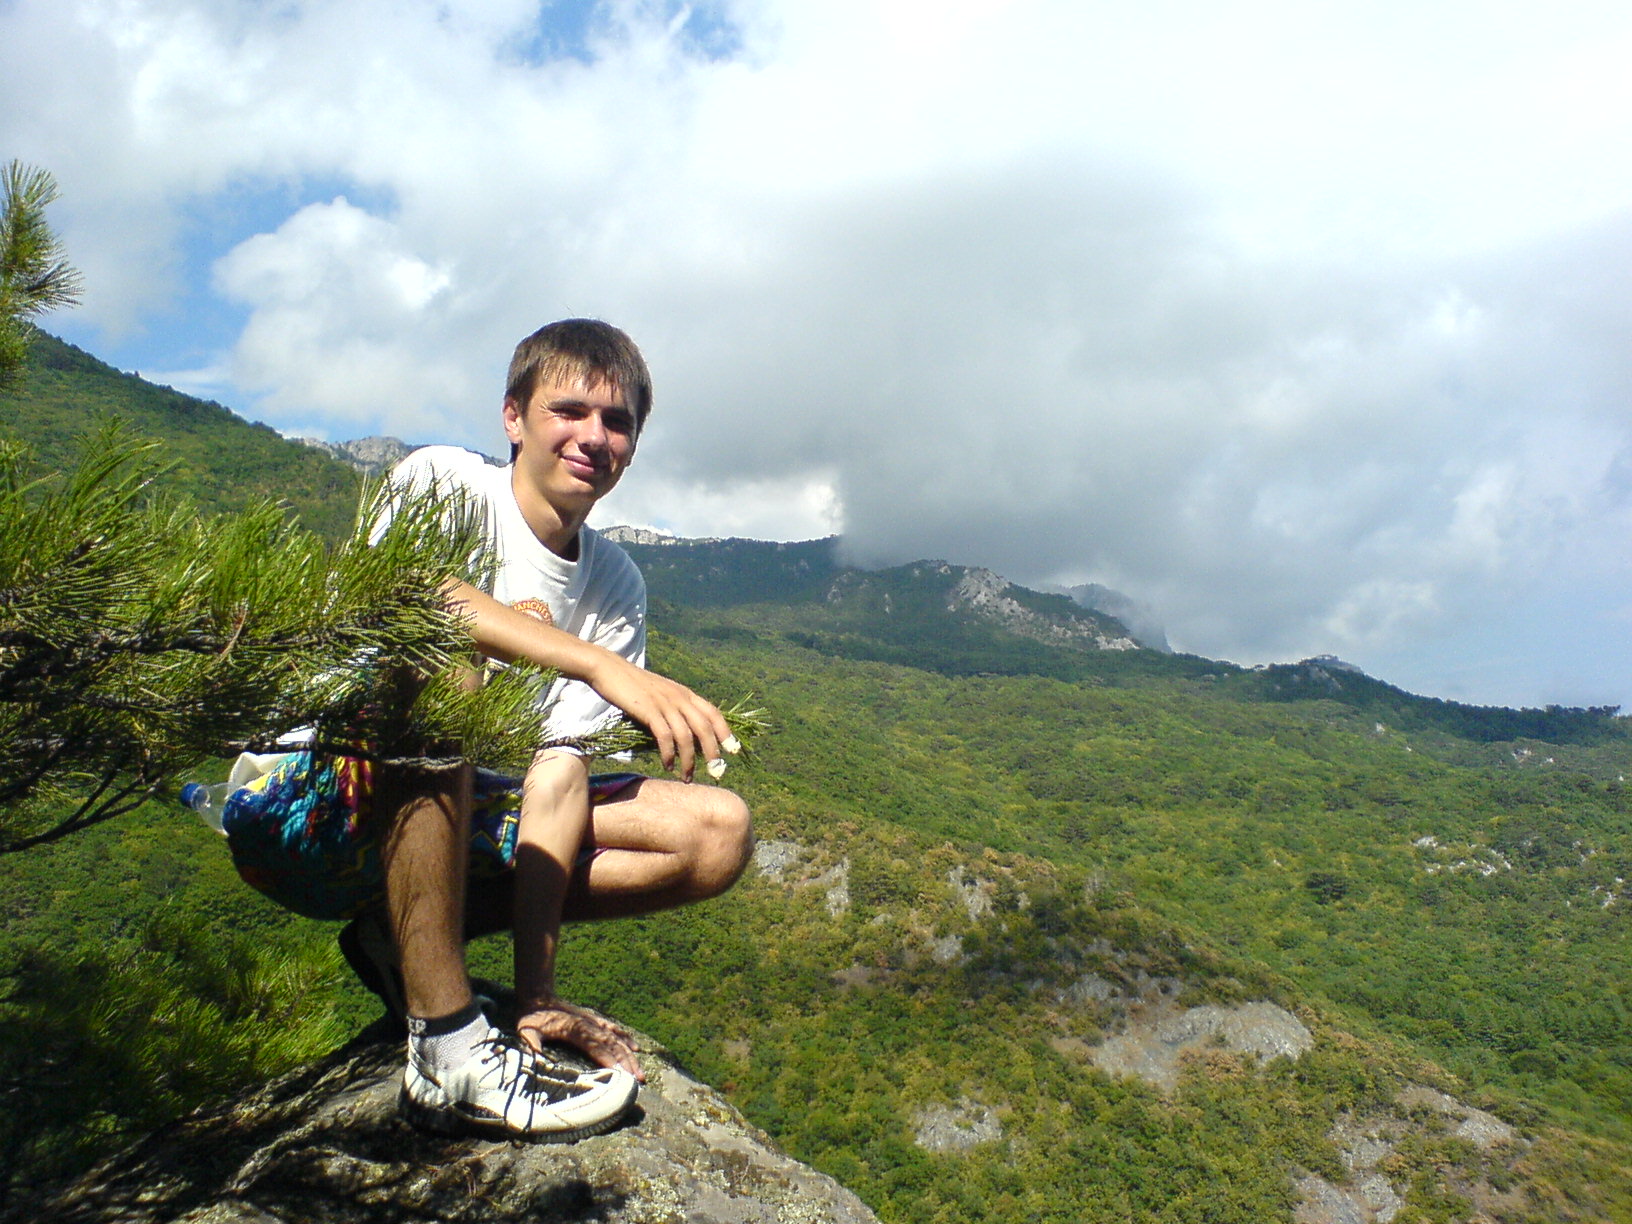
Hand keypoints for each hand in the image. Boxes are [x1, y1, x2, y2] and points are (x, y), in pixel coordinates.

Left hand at [517, 999, 644, 1081]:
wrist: (538, 997)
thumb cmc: (531, 1018)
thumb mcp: (527, 1031)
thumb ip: (532, 1043)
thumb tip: (535, 1057)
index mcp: (574, 1029)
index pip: (594, 1045)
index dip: (607, 1058)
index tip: (619, 1072)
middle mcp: (588, 1025)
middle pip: (611, 1044)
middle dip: (625, 1062)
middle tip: (638, 1079)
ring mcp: (593, 1022)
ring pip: (616, 1039)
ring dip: (629, 1055)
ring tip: (640, 1071)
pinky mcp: (594, 1020)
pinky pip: (613, 1029)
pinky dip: (625, 1038)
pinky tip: (636, 1048)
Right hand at [587, 655, 729, 781]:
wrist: (608, 669)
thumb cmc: (632, 684)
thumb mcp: (659, 693)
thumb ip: (673, 709)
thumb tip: (681, 736)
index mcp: (684, 693)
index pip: (713, 713)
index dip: (725, 731)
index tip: (732, 749)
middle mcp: (679, 697)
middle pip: (705, 727)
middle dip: (712, 752)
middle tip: (715, 771)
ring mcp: (665, 703)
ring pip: (686, 736)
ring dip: (689, 760)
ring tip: (686, 776)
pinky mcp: (649, 711)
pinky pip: (665, 737)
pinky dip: (669, 754)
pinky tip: (667, 765)